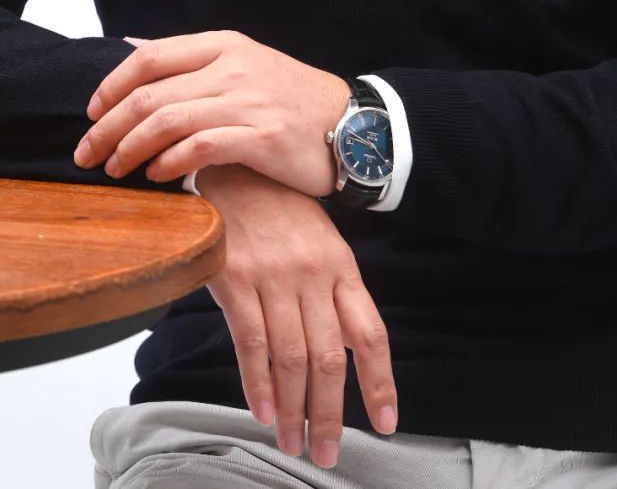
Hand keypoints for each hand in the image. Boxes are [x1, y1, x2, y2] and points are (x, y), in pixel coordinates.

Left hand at [73, 30, 349, 198]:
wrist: (352, 124)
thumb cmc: (289, 98)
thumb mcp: (240, 63)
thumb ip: (187, 58)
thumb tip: (131, 47)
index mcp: (223, 44)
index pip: (149, 57)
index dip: (111, 85)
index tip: (90, 114)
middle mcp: (231, 66)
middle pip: (149, 94)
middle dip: (108, 126)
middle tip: (87, 153)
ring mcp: (248, 100)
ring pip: (167, 121)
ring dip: (130, 149)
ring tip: (115, 170)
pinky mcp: (262, 136)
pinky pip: (201, 147)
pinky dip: (169, 162)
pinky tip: (156, 176)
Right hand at [193, 164, 397, 467]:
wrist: (231, 162)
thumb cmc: (275, 204)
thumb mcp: (318, 236)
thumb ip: (330, 288)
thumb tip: (342, 347)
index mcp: (341, 265)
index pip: (370, 334)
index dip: (380, 383)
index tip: (385, 424)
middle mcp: (313, 273)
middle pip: (329, 359)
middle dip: (329, 415)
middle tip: (326, 453)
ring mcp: (274, 276)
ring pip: (292, 359)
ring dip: (293, 410)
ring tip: (293, 442)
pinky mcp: (236, 278)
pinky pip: (251, 342)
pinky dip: (257, 382)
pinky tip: (262, 409)